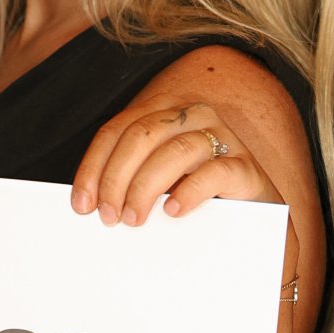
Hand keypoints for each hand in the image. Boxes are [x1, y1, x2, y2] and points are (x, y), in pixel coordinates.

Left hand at [71, 96, 291, 227]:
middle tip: (107, 216)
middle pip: (140, 136)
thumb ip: (129, 178)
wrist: (252, 220)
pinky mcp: (245, 166)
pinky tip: (173, 211)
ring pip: (174, 151)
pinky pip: (213, 173)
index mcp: (165, 113)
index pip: (117, 130)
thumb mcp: (157, 182)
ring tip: (132, 219)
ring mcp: (222, 137)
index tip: (81, 204)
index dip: (94, 166)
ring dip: (144, 187)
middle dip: (116, 178)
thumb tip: (90, 203)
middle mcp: (193, 116)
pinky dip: (189, 192)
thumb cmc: (195, 198)